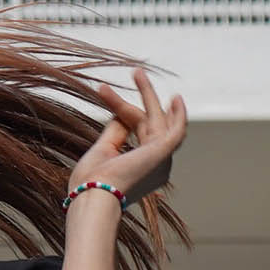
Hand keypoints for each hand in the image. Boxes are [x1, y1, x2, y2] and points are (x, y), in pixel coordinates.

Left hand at [67, 70, 186, 203]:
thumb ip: (116, 132)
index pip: (138, 131)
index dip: (124, 111)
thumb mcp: (103, 150)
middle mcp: (155, 165)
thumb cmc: (91, 182)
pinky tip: (176, 99)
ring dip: (149, 95)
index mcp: (140, 168)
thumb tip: (122, 113)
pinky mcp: (163, 153)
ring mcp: (161, 160)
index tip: (104, 93)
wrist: (92, 196)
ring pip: (158, 120)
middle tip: (136, 72)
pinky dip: (179, 115)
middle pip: (150, 122)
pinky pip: (177, 131)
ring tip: (138, 73)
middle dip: (143, 98)